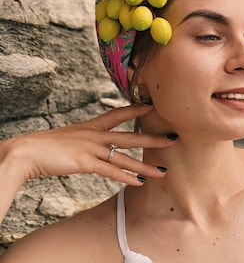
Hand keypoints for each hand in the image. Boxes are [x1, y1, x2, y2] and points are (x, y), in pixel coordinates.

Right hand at [3, 105, 175, 185]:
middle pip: (132, 135)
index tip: (152, 103)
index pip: (119, 113)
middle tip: (174, 138)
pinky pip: (111, 171)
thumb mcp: (69, 136)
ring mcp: (92, 148)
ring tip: (162, 171)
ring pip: (126, 157)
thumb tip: (91, 145)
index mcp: (92, 125)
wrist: (26, 151)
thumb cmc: (45, 146)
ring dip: (145, 165)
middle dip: (154, 138)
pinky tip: (138, 182)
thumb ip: (84, 138)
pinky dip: (126, 177)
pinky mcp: (85, 163)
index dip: (136, 108)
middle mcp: (96, 134)